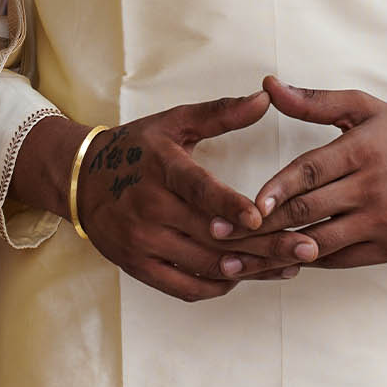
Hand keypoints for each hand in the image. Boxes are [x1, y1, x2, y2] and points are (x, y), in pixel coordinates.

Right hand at [69, 95, 318, 301]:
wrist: (81, 180)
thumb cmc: (137, 148)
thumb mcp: (175, 122)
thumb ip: (221, 113)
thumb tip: (264, 98)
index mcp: (162, 168)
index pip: (197, 189)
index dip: (228, 205)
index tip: (258, 217)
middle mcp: (149, 208)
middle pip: (213, 234)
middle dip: (264, 245)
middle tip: (306, 248)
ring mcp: (142, 242)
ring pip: (205, 264)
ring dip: (250, 269)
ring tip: (289, 266)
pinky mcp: (138, 267)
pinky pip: (185, 288)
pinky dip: (218, 285)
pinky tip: (246, 276)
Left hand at [242, 77, 386, 269]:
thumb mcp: (364, 108)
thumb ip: (313, 101)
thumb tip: (267, 85)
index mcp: (363, 150)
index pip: (310, 172)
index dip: (275, 190)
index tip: (245, 204)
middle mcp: (373, 188)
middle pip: (308, 211)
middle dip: (263, 225)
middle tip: (224, 234)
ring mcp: (383, 222)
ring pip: (320, 242)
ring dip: (279, 251)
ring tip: (242, 258)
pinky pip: (341, 260)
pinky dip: (310, 260)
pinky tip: (282, 260)